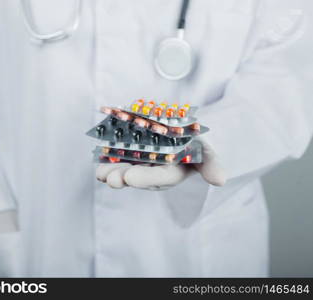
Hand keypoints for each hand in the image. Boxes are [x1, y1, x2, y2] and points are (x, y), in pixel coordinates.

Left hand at [96, 139, 225, 189]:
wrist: (187, 132)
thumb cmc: (198, 142)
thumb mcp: (208, 150)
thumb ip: (211, 165)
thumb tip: (220, 181)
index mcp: (173, 172)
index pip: (159, 177)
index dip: (145, 178)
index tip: (129, 178)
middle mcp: (155, 171)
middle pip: (138, 176)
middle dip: (123, 177)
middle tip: (109, 179)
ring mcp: (143, 163)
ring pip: (126, 168)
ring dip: (112, 171)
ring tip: (100, 173)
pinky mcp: (133, 154)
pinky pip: (120, 156)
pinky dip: (109, 157)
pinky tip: (98, 158)